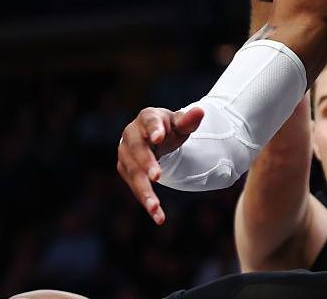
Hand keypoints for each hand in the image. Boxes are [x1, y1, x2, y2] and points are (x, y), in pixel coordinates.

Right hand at [116, 106, 203, 224]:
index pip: (150, 123)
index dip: (154, 130)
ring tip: (155, 207)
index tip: (159, 138)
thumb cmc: (170, 128)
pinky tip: (157, 216)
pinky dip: (146, 201)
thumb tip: (200, 111)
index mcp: (147, 118)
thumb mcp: (181, 123)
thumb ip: (189, 120)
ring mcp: (126, 154)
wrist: (155, 137)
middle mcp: (131, 135)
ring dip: (144, 191)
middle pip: (138, 150)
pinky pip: (135, 188)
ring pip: (133, 174)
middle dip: (147, 164)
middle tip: (157, 176)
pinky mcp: (126, 171)